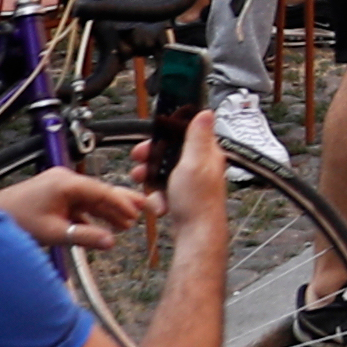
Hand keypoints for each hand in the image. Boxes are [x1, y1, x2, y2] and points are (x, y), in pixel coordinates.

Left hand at [0, 163, 156, 251]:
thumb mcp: (54, 232)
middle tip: (141, 213)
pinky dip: (90, 214)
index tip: (137, 214)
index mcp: (66, 183)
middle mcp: (64, 179)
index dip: (121, 203)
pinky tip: (100, 226)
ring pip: (90, 198)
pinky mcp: (53, 194)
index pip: (102, 191)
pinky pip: (78, 203)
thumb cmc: (16, 221)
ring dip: (105, 211)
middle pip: (99, 192)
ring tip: (125, 223)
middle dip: (119, 205)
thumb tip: (110, 242)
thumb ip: (84, 236)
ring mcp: (58, 186)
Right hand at [156, 106, 225, 244]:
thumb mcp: (194, 162)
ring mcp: (192, 183)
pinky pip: (163, 192)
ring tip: (145, 184)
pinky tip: (159, 204)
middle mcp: (201, 166)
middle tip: (140, 165)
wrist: (196, 233)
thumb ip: (197, 137)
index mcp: (206, 154)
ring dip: (151, 180)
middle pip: (170, 154)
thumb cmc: (198, 201)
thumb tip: (206, 113)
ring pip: (164, 174)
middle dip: (151, 160)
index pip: (183, 135)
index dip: (163, 137)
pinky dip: (158, 198)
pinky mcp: (183, 198)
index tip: (148, 143)